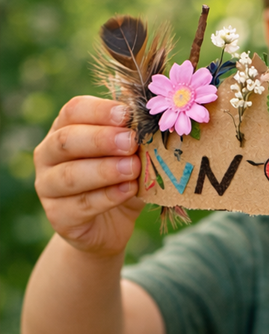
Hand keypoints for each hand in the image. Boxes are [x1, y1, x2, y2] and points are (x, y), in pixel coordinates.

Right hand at [34, 96, 143, 255]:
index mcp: (65, 128)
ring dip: (105, 170)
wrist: (112, 223)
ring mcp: (48, 186)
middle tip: (131, 142)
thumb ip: (136, 139)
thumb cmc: (123, 177)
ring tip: (133, 168)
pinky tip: (129, 190)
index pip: (74, 110)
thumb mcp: (132, 154)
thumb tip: (155, 124)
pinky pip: (81, 205)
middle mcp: (49, 154)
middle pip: (66, 140)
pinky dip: (108, 197)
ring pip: (70, 175)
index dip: (100, 111)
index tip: (127, 114)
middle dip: (101, 140)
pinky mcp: (58, 216)